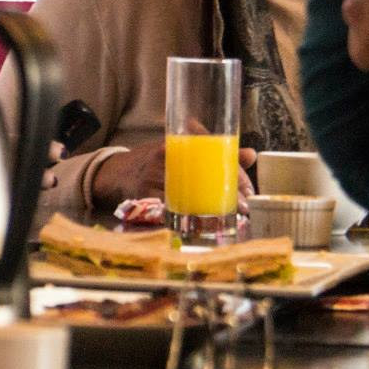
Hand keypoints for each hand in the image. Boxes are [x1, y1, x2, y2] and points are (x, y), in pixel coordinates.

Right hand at [88, 144, 258, 209]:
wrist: (117, 172)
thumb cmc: (156, 161)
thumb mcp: (182, 150)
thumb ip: (214, 151)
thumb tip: (252, 154)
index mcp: (177, 141)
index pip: (213, 152)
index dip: (235, 173)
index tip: (249, 190)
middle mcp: (164, 155)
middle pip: (205, 176)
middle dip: (229, 194)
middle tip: (245, 208)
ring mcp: (153, 176)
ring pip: (190, 196)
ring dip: (213, 210)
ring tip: (231, 220)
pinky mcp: (143, 196)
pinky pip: (170, 210)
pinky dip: (188, 221)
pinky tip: (203, 227)